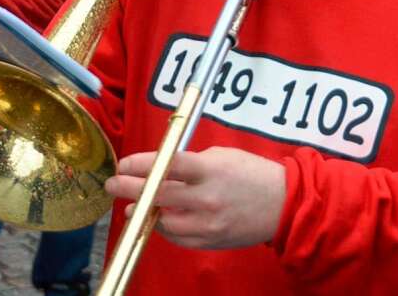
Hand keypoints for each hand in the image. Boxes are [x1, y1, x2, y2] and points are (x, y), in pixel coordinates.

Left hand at [104, 147, 285, 249]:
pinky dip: (165, 227)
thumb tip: (159, 166)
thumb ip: (190, 162)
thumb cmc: (252, 174)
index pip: (166, 166)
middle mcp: (207, 198)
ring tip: (132, 205)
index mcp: (210, 170)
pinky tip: (160, 218)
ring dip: (144, 211)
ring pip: (162, 220)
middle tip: (113, 185)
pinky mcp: (211, 241)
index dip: (140, 165)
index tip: (123, 164)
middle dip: (128, 189)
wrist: (284, 205)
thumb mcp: (221, 156)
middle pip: (157, 194)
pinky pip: (177, 237)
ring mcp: (208, 223)